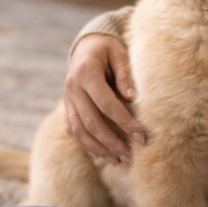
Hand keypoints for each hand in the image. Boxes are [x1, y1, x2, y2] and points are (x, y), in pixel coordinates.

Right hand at [64, 34, 146, 165]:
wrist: (86, 46)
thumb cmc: (107, 49)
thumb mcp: (119, 53)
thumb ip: (125, 74)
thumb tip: (132, 98)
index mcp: (86, 72)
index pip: (105, 103)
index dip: (123, 121)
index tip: (140, 136)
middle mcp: (72, 87)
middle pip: (91, 121)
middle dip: (111, 141)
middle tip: (130, 155)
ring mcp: (67, 98)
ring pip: (79, 130)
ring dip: (98, 148)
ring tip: (119, 160)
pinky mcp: (66, 106)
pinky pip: (73, 130)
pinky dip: (87, 145)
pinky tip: (103, 155)